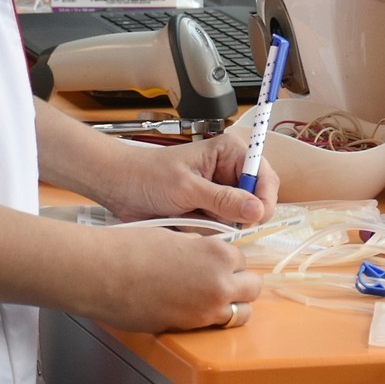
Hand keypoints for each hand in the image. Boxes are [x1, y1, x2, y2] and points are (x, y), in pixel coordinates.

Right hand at [73, 224, 260, 331]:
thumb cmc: (131, 248)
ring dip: (232, 305)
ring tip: (209, 298)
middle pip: (252, 287)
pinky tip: (191, 308)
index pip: (242, 259)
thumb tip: (206, 256)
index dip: (229, 261)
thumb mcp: (176, 237)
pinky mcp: (188, 329)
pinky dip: (211, 319)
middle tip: (220, 280)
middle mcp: (219, 284)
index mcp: (218, 254)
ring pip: (242, 313)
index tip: (217, 262)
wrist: (102, 273)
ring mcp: (206, 311)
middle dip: (239, 283)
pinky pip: (215, 326)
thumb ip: (200, 248)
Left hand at [103, 132, 279, 226]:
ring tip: (192, 218)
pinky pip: (222, 228)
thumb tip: (257, 210)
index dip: (264, 198)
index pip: (264, 176)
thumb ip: (222, 199)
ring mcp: (221, 192)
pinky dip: (208, 231)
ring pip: (239, 218)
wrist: (120, 188)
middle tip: (215, 220)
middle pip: (257, 200)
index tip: (253, 218)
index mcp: (230, 152)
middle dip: (238, 215)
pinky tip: (188, 223)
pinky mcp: (210, 210)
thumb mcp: (186, 188)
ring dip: (219, 225)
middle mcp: (230, 171)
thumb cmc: (149, 177)